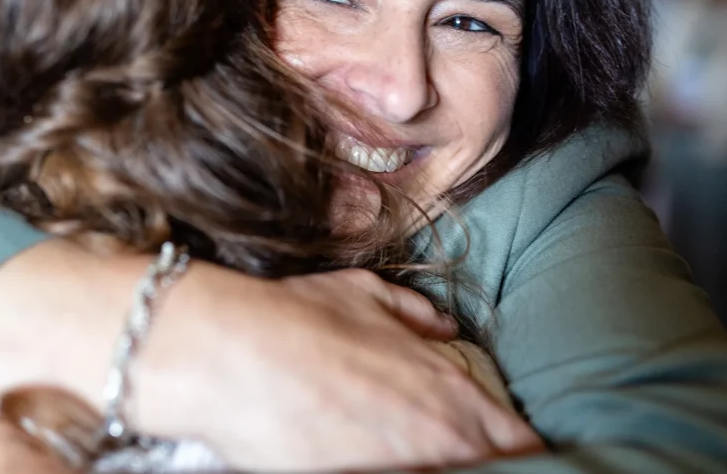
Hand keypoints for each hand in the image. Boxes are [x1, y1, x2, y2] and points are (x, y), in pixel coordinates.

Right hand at [138, 268, 542, 470]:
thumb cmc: (294, 317)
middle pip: (495, 470)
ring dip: (441, 469)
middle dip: (483, 464)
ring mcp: (403, 469)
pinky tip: (375, 463)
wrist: (231, 353)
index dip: (518, 451)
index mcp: (448, 387)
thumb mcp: (361, 293)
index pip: (518, 442)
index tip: (504, 452)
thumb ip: (414, 312)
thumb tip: (442, 326)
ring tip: (412, 457)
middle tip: (457, 458)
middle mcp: (440, 436)